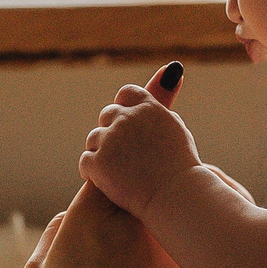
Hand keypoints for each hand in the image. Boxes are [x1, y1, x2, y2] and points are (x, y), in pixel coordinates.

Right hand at [21, 179, 196, 267]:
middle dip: (146, 199)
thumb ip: (54, 233)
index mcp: (86, 220)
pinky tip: (180, 267)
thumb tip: (72, 213)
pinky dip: (190, 252)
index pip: (108, 176)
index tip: (115, 193)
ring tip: (158, 243)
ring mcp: (161, 253)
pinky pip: (194, 250)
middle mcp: (127, 229)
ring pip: (176, 218)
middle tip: (149, 207)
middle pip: (146, 192)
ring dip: (172, 224)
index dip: (112, 180)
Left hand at [78, 73, 202, 218]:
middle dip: (112, 132)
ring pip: (94, 139)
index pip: (126, 93)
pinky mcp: (97, 161)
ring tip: (120, 172)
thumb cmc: (180, 166)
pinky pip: (86, 162)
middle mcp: (126, 117)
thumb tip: (169, 72)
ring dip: (102, 152)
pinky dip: (94, 172)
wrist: (176, 195)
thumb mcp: (176, 127)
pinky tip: (109, 183)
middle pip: (107, 115)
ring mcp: (110, 139)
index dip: (125, 108)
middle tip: (125, 155)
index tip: (127, 123)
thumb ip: (163, 103)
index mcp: (147, 106)